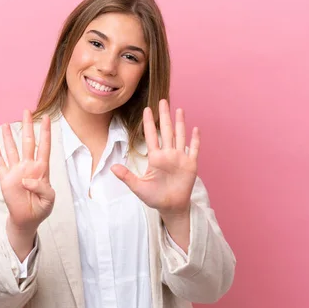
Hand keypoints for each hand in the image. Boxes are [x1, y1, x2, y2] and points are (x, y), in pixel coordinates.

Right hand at [0, 110, 54, 233]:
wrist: (27, 220)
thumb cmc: (41, 208)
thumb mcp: (49, 199)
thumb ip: (41, 188)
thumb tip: (26, 179)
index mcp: (41, 169)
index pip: (44, 146)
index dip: (45, 132)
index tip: (47, 118)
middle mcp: (28, 166)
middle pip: (28, 142)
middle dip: (27, 126)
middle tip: (26, 111)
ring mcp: (16, 172)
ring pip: (12, 150)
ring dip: (9, 137)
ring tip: (7, 124)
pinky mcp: (5, 179)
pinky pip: (1, 165)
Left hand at [111, 99, 199, 219]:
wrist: (171, 207)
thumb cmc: (155, 197)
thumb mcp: (138, 187)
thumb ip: (126, 177)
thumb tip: (112, 167)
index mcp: (156, 158)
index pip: (151, 136)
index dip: (149, 123)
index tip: (146, 109)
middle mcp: (168, 154)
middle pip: (166, 131)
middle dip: (164, 116)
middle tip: (162, 100)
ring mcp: (180, 158)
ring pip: (180, 136)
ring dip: (180, 123)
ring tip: (179, 110)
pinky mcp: (190, 164)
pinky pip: (194, 149)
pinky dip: (195, 140)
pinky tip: (195, 129)